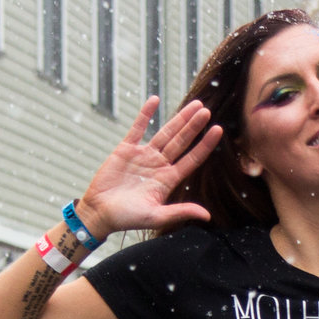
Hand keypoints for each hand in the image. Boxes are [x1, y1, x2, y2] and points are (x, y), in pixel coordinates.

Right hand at [77, 98, 223, 237]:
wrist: (100, 213)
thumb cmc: (127, 218)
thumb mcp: (156, 217)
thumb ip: (180, 211)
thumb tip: (207, 215)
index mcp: (168, 180)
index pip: (192, 159)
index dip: (205, 144)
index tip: (218, 130)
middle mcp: (159, 165)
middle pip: (181, 141)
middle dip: (194, 126)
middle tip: (206, 110)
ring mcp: (143, 155)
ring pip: (165, 133)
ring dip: (179, 119)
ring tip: (194, 105)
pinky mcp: (126, 149)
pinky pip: (138, 128)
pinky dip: (146, 114)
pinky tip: (155, 100)